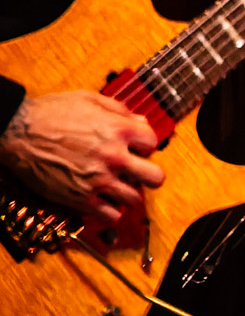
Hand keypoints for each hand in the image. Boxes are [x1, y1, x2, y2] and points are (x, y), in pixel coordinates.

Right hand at [0, 91, 162, 222]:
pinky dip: (110, 211)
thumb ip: (120, 111)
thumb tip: (138, 121)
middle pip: (155, 177)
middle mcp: (113, 157)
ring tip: (117, 186)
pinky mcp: (79, 199)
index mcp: (119, 130)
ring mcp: (98, 180)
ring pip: (134, 199)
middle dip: (149, 174)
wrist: (17, 132)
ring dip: (128, 192)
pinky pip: (110, 216)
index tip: (134, 147)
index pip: (153, 143)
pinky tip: (103, 200)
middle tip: (137, 172)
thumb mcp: (90, 100)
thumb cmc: (50, 113)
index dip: (144, 145)